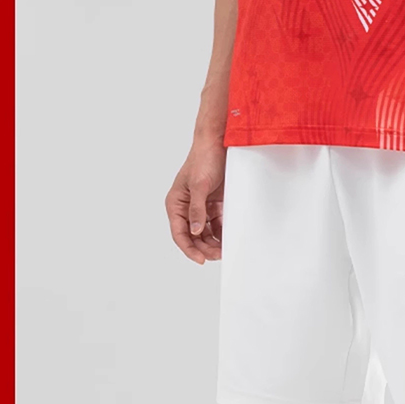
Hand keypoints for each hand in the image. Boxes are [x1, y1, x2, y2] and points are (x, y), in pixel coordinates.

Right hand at [165, 140, 226, 264]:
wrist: (219, 143)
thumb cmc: (203, 159)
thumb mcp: (200, 185)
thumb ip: (197, 209)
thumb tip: (195, 231)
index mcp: (176, 203)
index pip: (179, 233)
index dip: (189, 248)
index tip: (201, 260)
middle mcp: (186, 207)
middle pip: (193, 236)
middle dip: (204, 248)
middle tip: (218, 255)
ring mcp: (201, 207)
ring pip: (205, 233)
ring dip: (213, 243)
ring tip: (224, 250)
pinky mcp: (214, 205)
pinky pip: (216, 225)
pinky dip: (221, 233)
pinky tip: (228, 238)